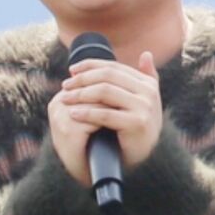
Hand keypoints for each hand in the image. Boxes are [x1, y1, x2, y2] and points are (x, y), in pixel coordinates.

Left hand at [48, 50, 165, 185]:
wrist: (147, 161)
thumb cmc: (139, 131)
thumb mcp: (143, 102)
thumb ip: (146, 78)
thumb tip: (146, 54)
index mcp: (148, 84)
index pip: (114, 67)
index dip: (90, 66)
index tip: (72, 71)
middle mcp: (148, 93)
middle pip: (107, 77)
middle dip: (82, 79)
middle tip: (65, 85)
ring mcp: (144, 108)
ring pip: (104, 92)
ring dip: (81, 94)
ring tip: (65, 98)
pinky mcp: (137, 124)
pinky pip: (105, 114)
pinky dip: (86, 113)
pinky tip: (73, 113)